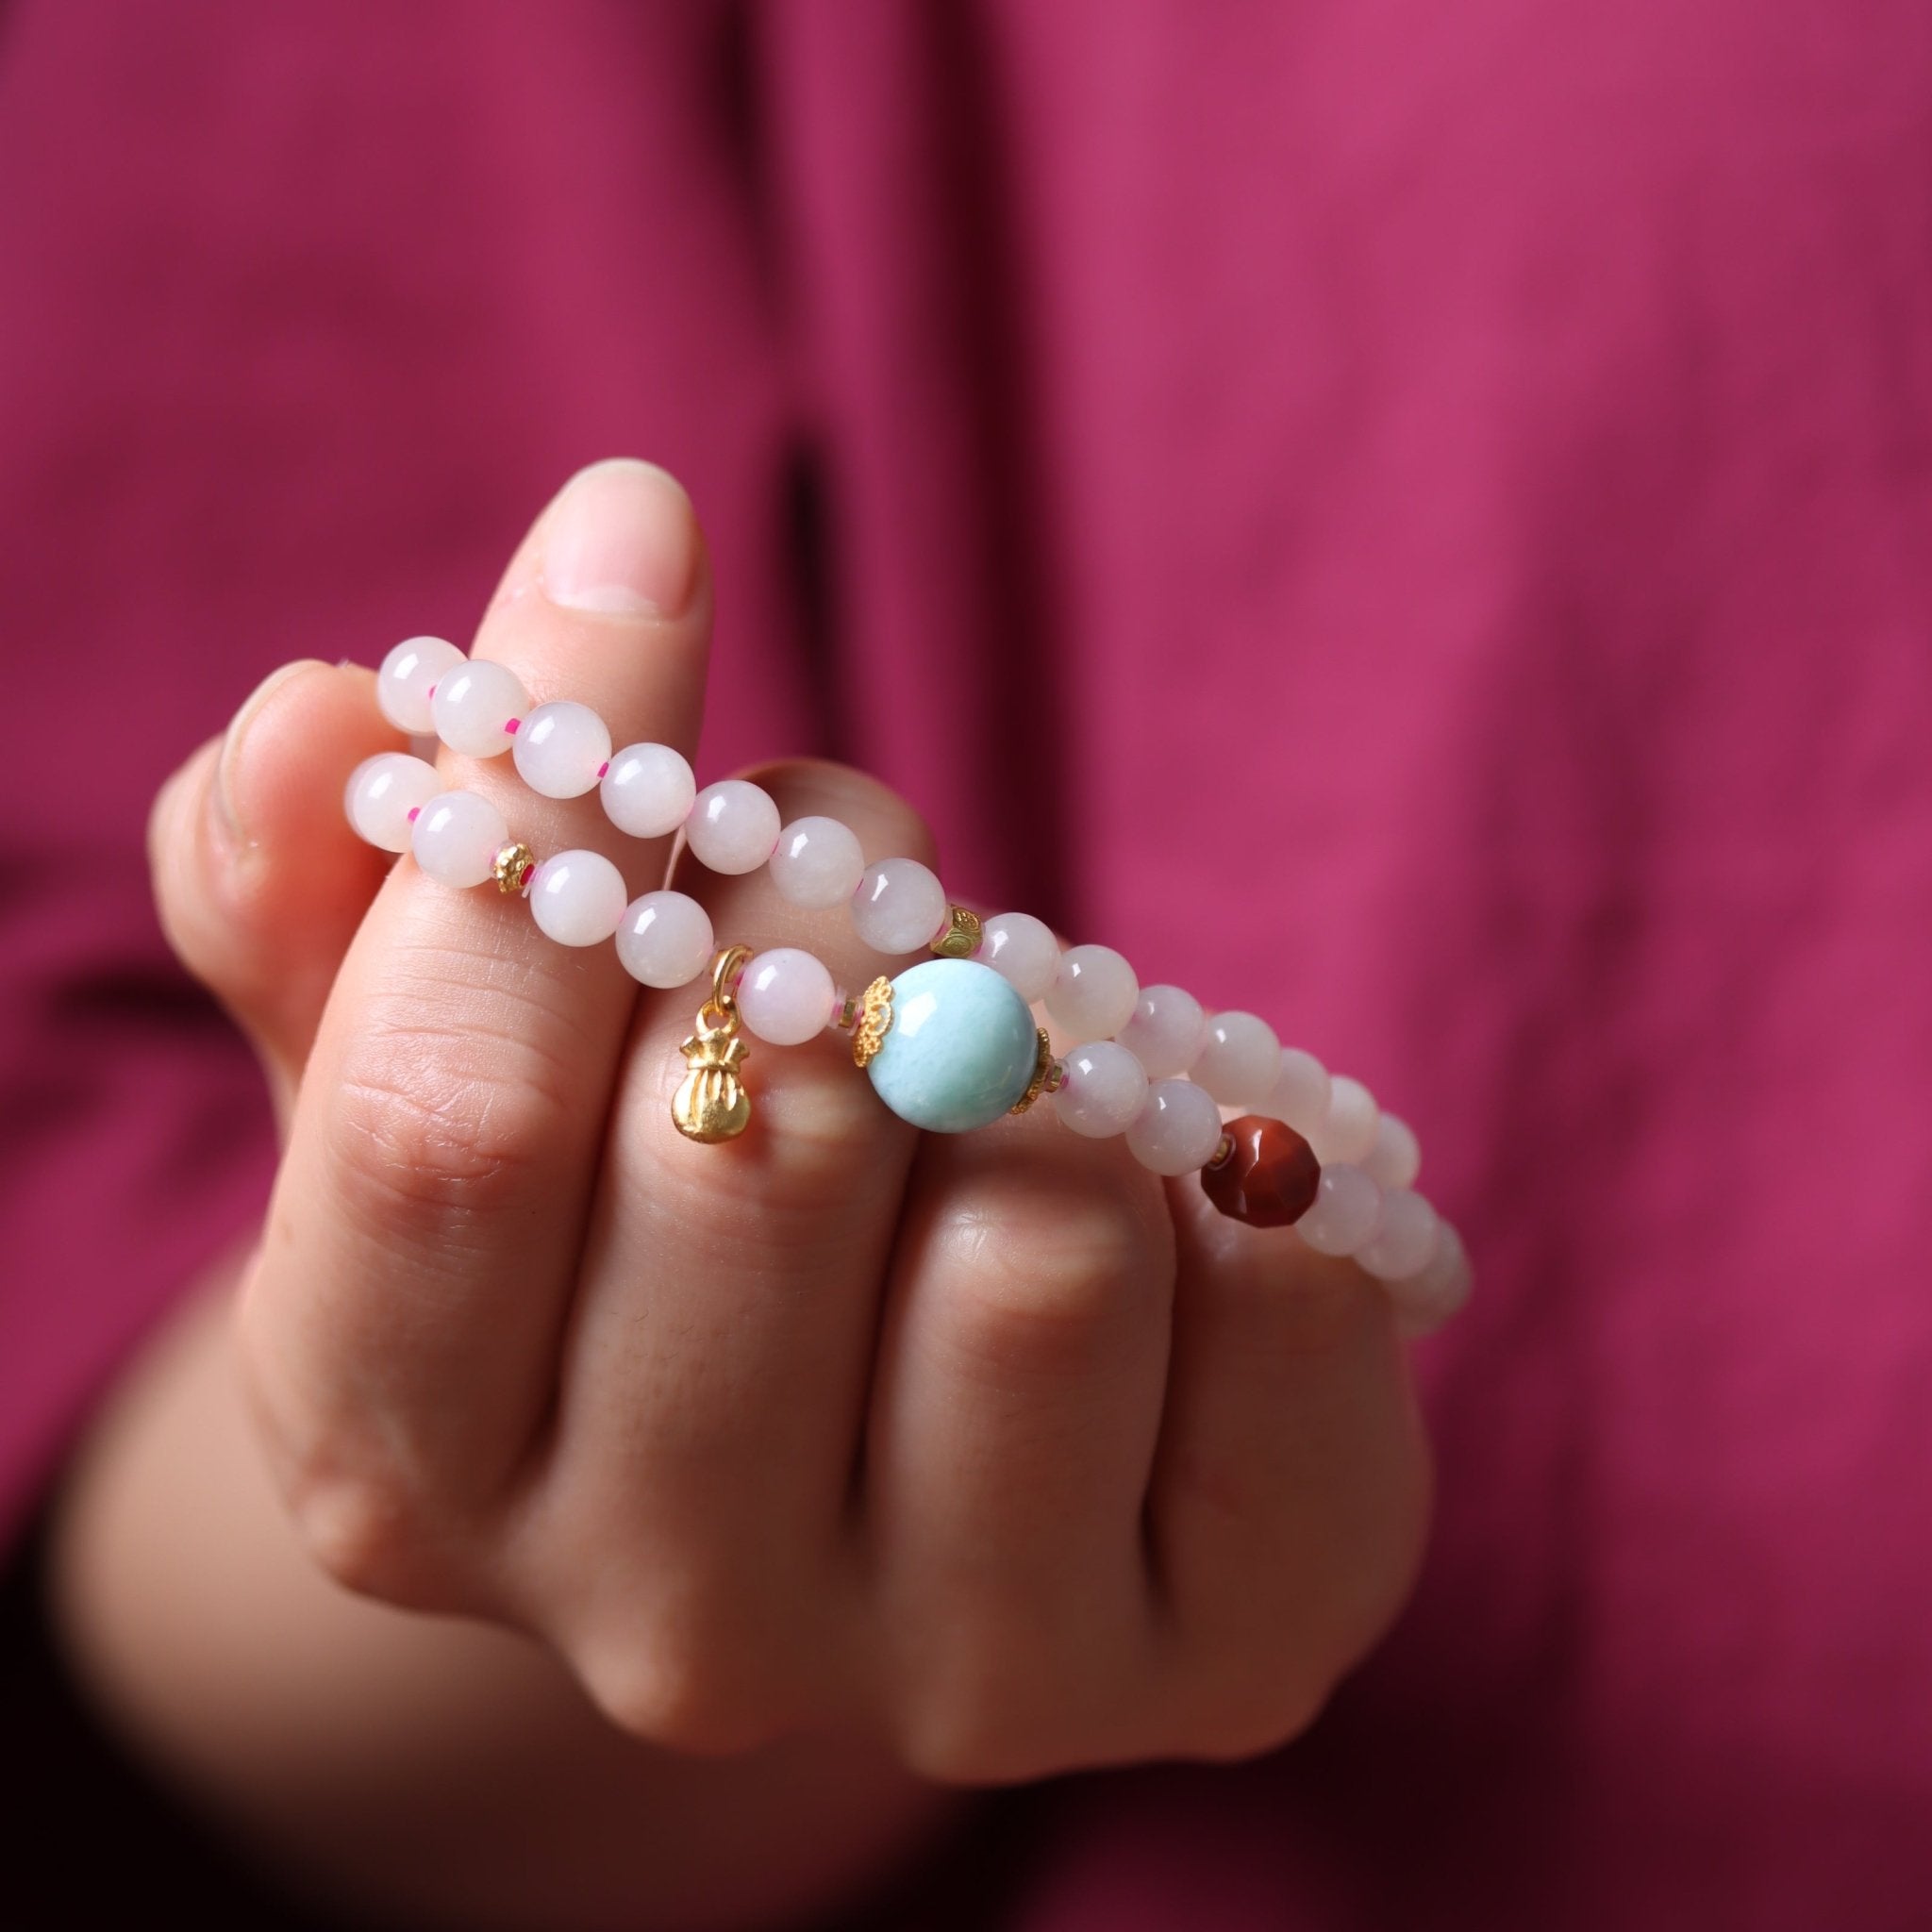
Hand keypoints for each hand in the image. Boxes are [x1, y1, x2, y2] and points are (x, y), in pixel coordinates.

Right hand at [150, 459, 1430, 1782]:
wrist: (880, 1453)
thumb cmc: (634, 1223)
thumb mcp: (440, 1075)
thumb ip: (338, 919)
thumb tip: (321, 722)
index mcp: (408, 1465)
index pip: (449, 1131)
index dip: (555, 799)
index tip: (642, 538)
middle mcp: (664, 1623)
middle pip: (762, 1165)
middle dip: (828, 918)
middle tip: (857, 885)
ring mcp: (955, 1675)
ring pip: (1040, 1244)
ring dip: (1037, 1057)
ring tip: (1000, 1062)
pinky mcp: (1215, 1654)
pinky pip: (1286, 1319)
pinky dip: (1246, 1177)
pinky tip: (1173, 1190)